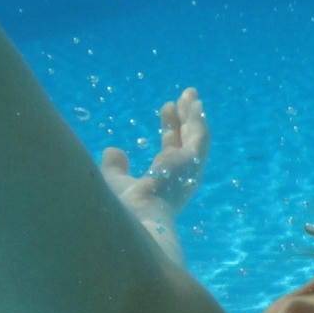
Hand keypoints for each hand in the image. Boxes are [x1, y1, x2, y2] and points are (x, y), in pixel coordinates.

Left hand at [101, 87, 209, 218]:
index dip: (170, 128)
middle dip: (185, 118)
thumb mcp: (115, 181)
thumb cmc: (124, 208)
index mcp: (165, 180)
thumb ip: (115, 167)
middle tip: (184, 99)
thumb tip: (113, 150)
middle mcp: (180, 175)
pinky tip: (195, 103)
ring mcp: (189, 169)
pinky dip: (198, 120)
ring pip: (195, 136)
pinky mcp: (193, 161)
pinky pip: (200, 136)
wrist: (136, 217)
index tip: (166, 109)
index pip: (171, 149)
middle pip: (186, 140)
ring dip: (194, 115)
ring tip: (191, 95)